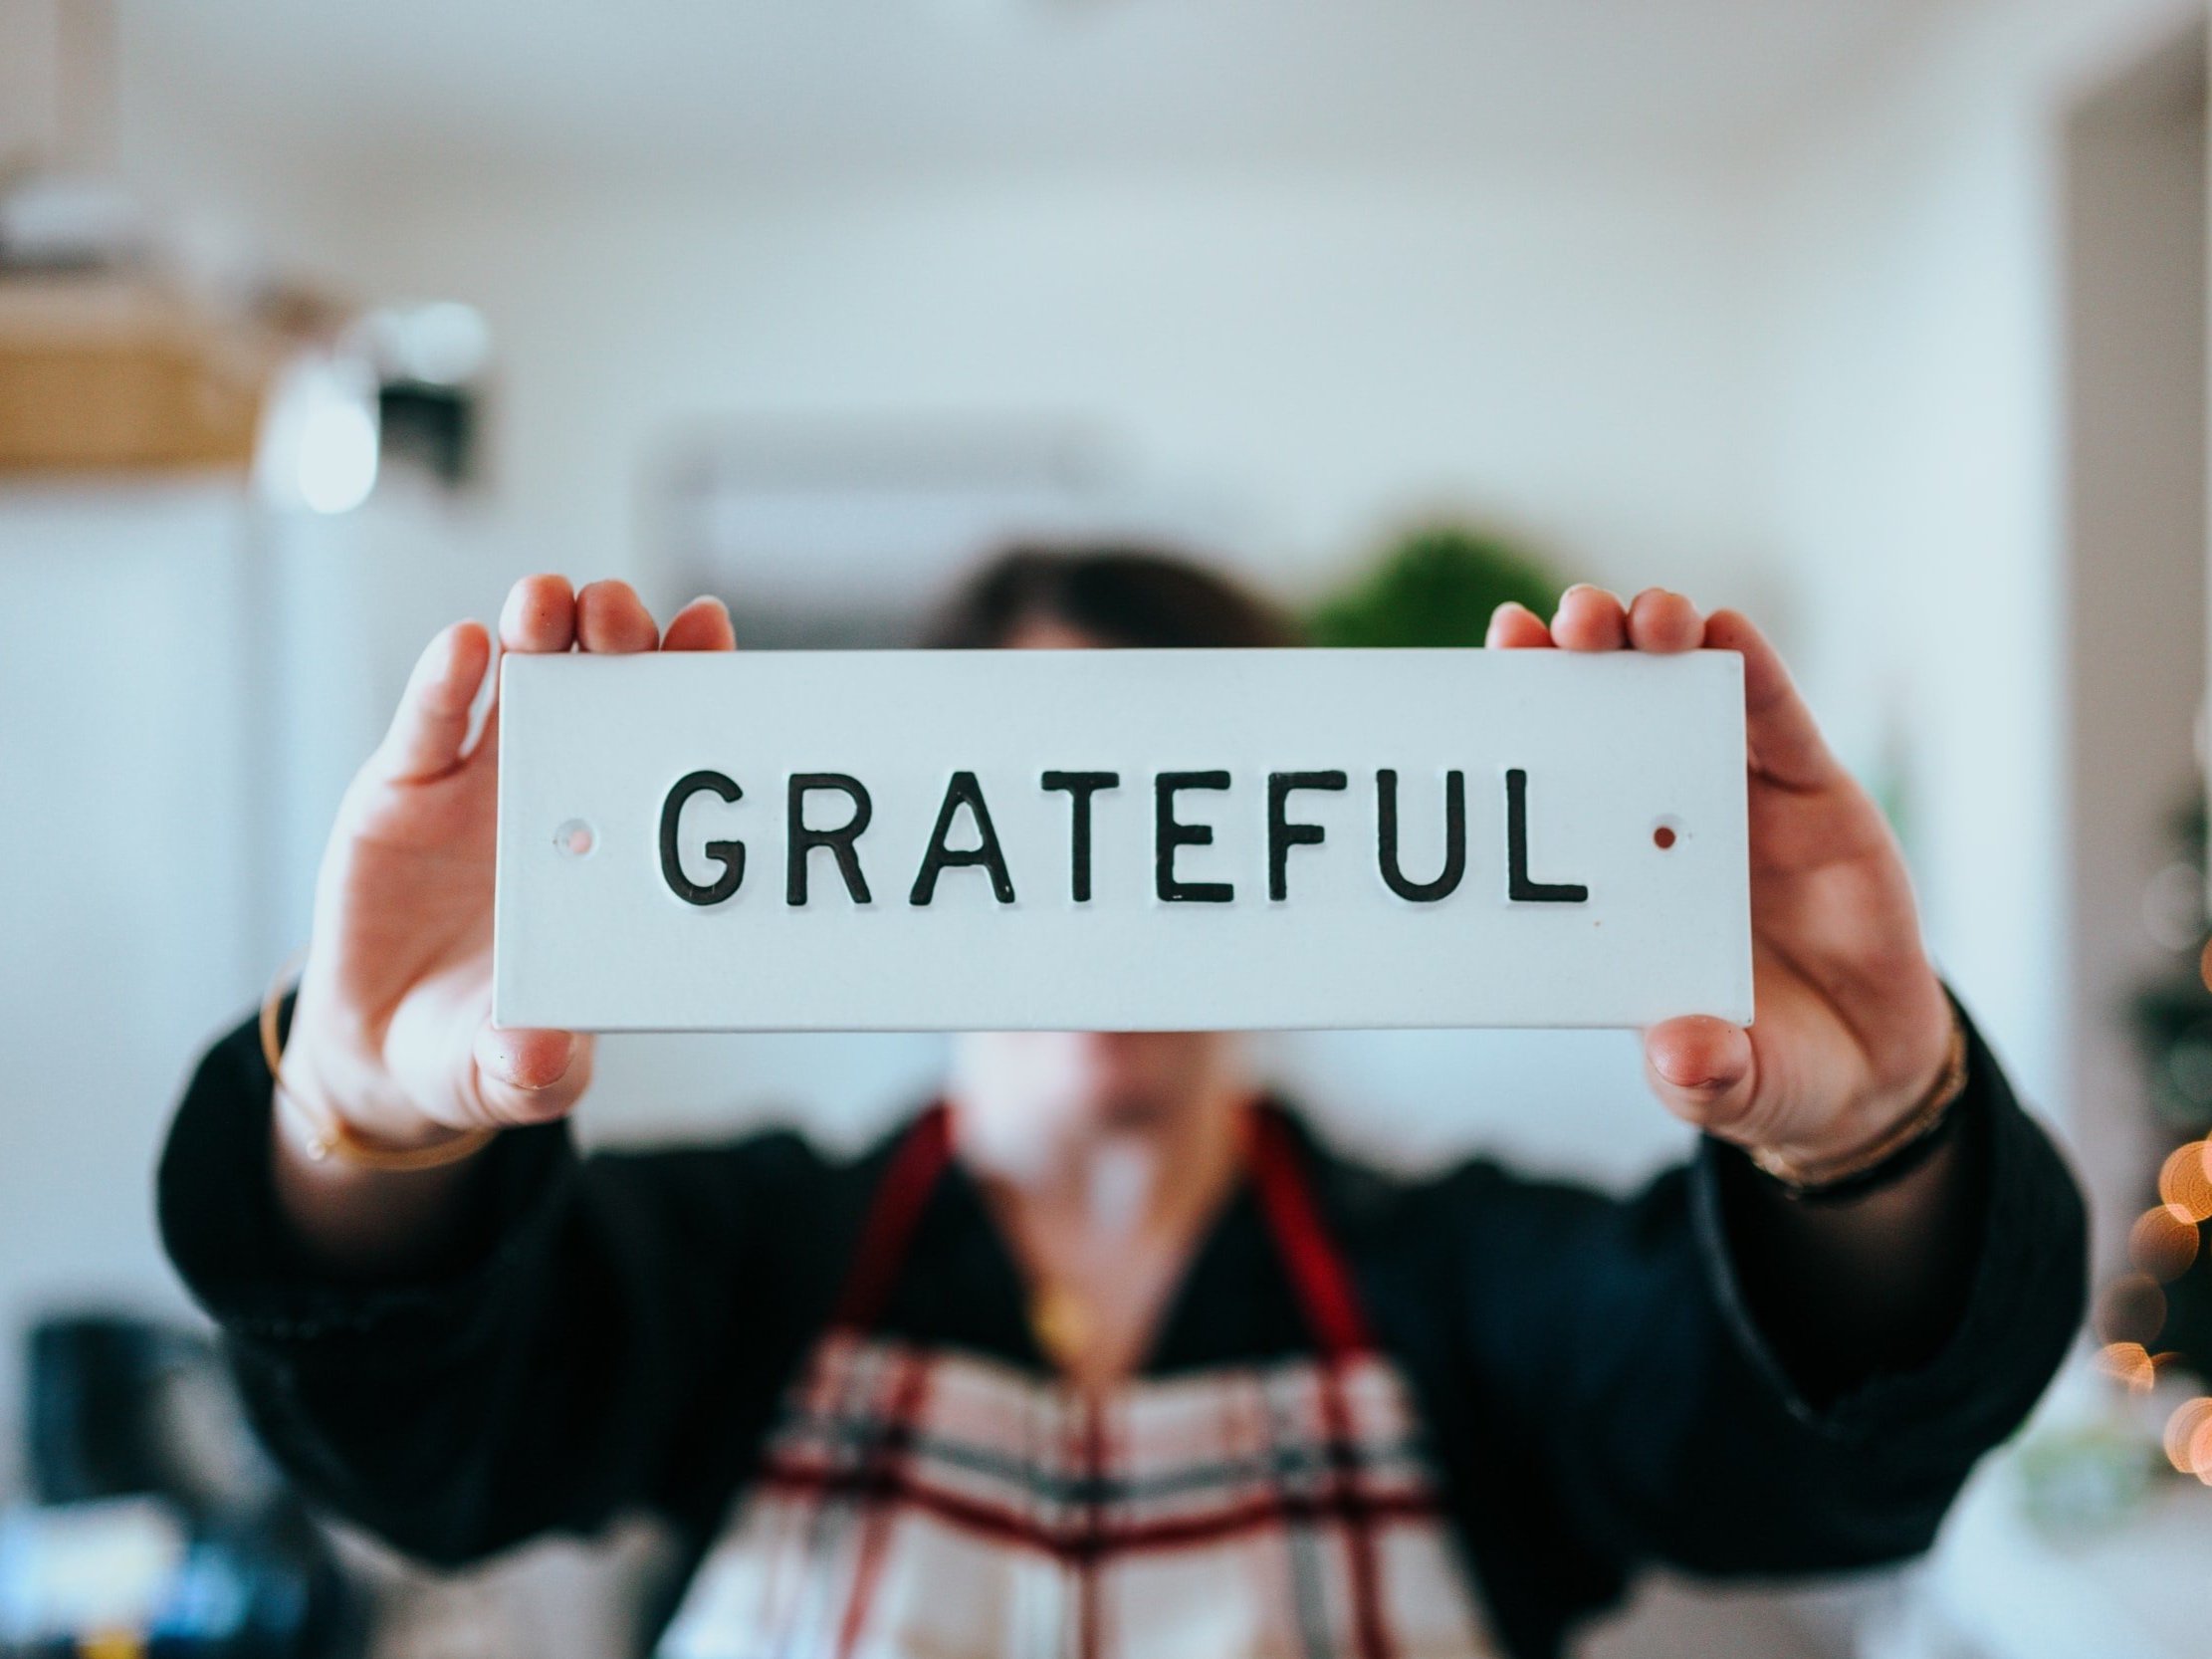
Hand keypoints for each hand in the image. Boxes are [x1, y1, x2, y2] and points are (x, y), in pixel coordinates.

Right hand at [282, 577, 735, 1151]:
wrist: (388, 1048)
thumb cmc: (487, 1046)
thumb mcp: (515, 1072)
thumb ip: (532, 1067)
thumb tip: (539, 1056)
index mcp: (615, 845)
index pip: (666, 743)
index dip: (692, 680)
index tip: (711, 629)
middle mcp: (561, 793)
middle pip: (601, 688)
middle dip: (617, 639)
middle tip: (624, 614)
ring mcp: (483, 783)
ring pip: (520, 681)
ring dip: (539, 632)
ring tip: (547, 602)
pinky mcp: (402, 788)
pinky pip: (429, 723)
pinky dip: (444, 681)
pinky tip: (464, 646)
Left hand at [1487, 586, 1953, 1168]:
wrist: (1867, 1064)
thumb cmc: (1765, 1066)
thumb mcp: (1731, 1084)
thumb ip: (1706, 1074)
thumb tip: (1682, 1057)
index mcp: (1613, 882)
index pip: (1551, 785)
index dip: (1519, 721)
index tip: (1489, 667)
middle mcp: (1660, 823)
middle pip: (1603, 713)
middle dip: (1575, 657)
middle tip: (1556, 626)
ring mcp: (1734, 797)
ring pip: (1683, 693)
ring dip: (1653, 641)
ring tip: (1634, 619)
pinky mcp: (1811, 790)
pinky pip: (1777, 717)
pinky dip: (1750, 667)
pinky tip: (1722, 630)